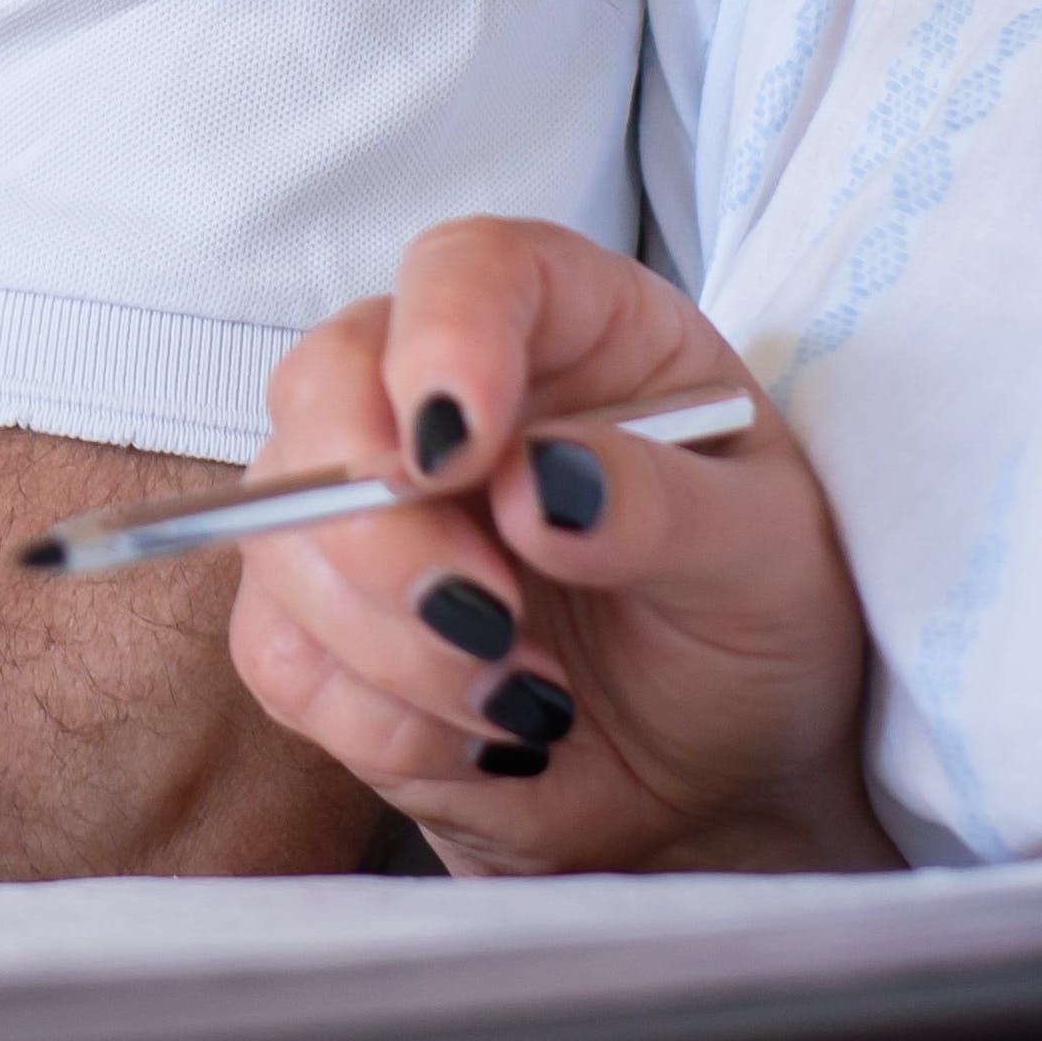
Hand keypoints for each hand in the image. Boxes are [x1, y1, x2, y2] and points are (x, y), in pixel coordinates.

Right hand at [223, 220, 889, 875]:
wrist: (727, 770)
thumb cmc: (754, 623)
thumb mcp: (762, 559)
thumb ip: (663, 508)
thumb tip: (540, 482)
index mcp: (572, 331)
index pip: (467, 270)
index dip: (444, 336)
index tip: (461, 441)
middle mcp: (451, 399)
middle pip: (327, 384)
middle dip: (381, 516)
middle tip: (484, 614)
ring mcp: (373, 510)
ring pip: (281, 526)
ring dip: (393, 640)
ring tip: (530, 700)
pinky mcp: (329, 628)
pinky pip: (280, 652)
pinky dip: (378, 717)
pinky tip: (484, 738)